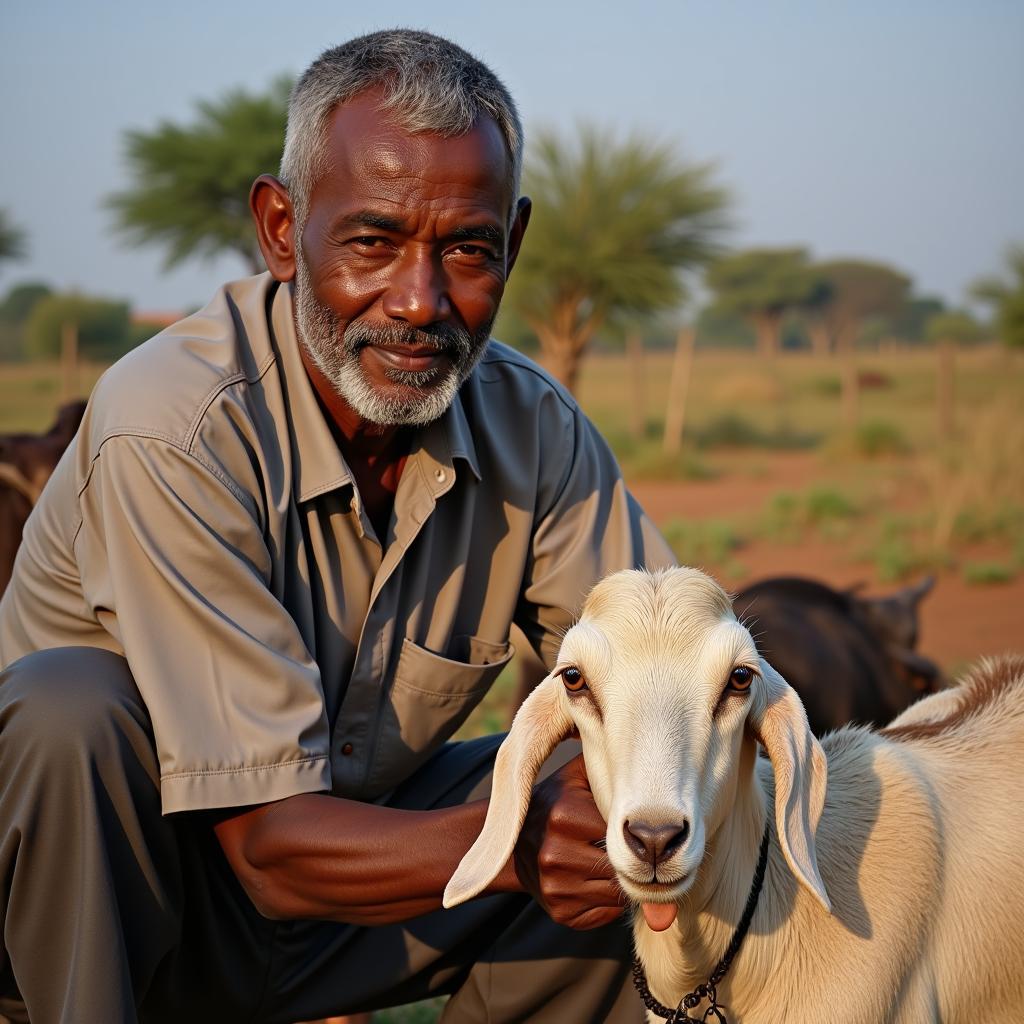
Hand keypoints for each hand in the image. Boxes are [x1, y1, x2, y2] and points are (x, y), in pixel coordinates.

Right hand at [513, 754, 623, 928]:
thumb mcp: (572, 778)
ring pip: (617, 890)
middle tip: (638, 850)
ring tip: (619, 865)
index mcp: (563, 816)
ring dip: (623, 880)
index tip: (642, 828)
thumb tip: (638, 756)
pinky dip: (610, 901)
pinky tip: (601, 882)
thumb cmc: (554, 804)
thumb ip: (603, 766)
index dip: (635, 830)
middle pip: (621, 862)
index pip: (621, 830)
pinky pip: (606, 912)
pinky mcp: (561, 913)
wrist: (512, 848)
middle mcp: (556, 854)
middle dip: (633, 858)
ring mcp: (557, 888)